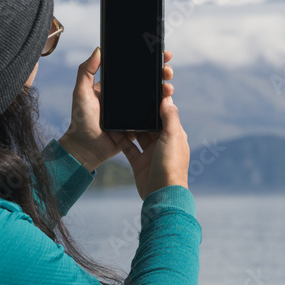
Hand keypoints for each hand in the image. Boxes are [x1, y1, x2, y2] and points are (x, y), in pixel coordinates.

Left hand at [57, 47, 173, 171]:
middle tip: (167, 70)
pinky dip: (162, 109)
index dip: (148, 62)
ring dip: (164, 90)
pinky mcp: (139, 125)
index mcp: (115, 86)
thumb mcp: (81, 92)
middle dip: (161, 73)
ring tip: (168, 87)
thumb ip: (86, 71)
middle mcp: (126, 97)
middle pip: (148, 82)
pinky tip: (167, 102)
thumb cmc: (81, 120)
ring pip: (154, 98)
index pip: (134, 70)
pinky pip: (153, 116)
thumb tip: (98, 50)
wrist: (87, 147)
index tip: (160, 54)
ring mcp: (134, 111)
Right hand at [110, 85, 189, 200]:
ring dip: (128, 126)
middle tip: (127, 100)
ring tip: (116, 111)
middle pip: (150, 124)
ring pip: (137, 135)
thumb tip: (168, 99)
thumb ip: (169, 117)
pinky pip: (128, 147)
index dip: (157, 105)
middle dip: (140, 114)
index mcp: (174, 135)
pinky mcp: (139, 162)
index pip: (165, 116)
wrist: (162, 192)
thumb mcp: (173, 135)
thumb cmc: (171, 163)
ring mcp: (150, 153)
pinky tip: (110, 129)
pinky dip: (120, 139)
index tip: (146, 91)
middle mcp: (163, 143)